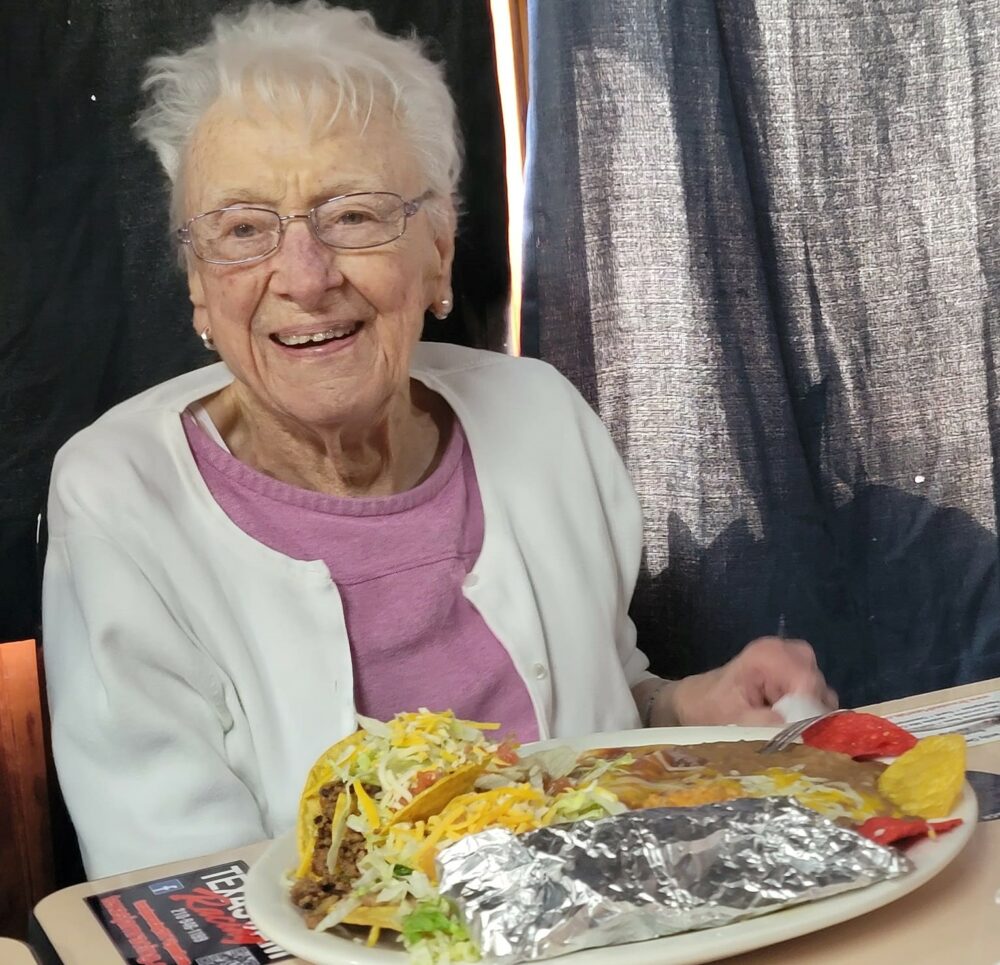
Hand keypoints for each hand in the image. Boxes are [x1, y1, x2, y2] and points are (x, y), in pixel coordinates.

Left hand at [666, 637, 837, 726]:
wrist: (698, 701)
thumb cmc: (710, 707)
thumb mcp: (733, 719)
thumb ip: (765, 724)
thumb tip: (799, 733)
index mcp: (769, 655)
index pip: (808, 682)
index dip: (808, 710)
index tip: (795, 731)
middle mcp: (787, 651)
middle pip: (818, 687)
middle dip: (809, 714)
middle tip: (788, 730)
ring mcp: (795, 662)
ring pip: (822, 694)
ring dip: (808, 715)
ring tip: (782, 726)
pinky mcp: (799, 676)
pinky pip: (817, 698)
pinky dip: (806, 714)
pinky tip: (785, 722)